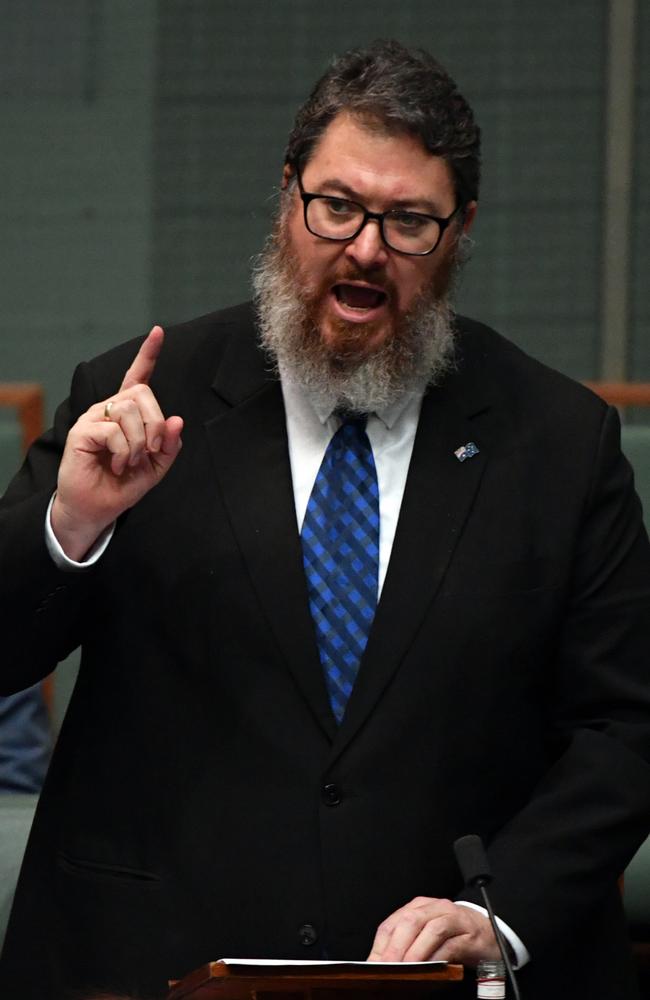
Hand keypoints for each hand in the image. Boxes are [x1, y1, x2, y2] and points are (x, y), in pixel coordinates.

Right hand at [51, 326, 182, 559]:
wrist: (97, 509)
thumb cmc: (122, 485)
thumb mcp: (156, 467)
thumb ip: (169, 445)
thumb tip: (177, 420)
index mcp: (127, 413)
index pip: (137, 377)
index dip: (148, 354)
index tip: (158, 331)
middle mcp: (109, 409)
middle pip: (142, 393)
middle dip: (156, 424)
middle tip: (151, 451)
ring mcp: (94, 418)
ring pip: (129, 410)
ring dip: (140, 442)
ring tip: (131, 463)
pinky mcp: (82, 432)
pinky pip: (114, 430)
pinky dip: (125, 452)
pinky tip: (118, 465)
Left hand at [367, 896, 499, 966]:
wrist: (489, 932)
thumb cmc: (454, 935)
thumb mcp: (426, 937)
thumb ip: (407, 946)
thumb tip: (382, 966)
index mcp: (417, 907)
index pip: (391, 924)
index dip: (379, 947)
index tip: (372, 967)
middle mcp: (434, 908)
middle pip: (409, 923)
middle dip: (394, 948)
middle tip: (385, 969)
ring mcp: (453, 918)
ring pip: (429, 929)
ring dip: (415, 952)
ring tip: (405, 970)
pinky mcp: (469, 934)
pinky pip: (450, 944)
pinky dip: (438, 957)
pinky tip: (430, 969)